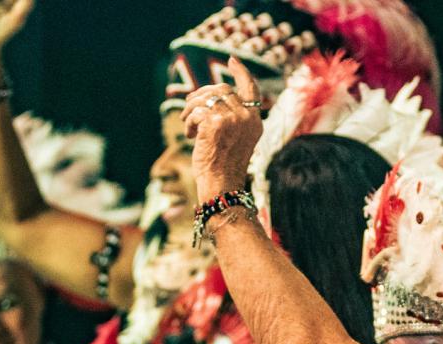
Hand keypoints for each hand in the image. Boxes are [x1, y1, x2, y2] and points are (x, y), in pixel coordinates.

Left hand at [181, 58, 263, 201]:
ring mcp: (232, 118)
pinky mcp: (215, 123)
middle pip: (221, 89)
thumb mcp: (235, 138)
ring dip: (191, 109)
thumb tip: (212, 95)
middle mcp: (246, 117)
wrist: (221, 184)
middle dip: (202, 94)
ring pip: (206, 98)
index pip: (250, 88)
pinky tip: (191, 136)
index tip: (232, 60)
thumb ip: (232, 116)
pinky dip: (189, 122)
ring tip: (187, 123)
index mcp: (255, 120)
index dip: (241, 72)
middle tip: (190, 106)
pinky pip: (196, 111)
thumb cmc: (225, 166)